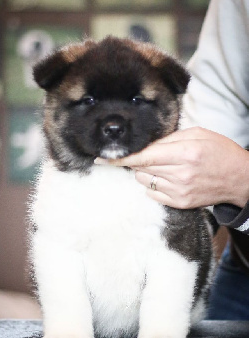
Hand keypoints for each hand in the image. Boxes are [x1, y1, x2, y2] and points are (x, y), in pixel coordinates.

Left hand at [95, 127, 248, 208]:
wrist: (239, 179)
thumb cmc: (220, 152)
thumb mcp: (198, 134)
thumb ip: (169, 138)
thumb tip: (145, 143)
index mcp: (184, 153)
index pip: (143, 157)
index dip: (120, 158)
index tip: (102, 158)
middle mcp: (179, 175)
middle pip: (140, 169)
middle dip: (135, 161)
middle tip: (144, 155)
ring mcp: (179, 192)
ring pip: (143, 181)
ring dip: (145, 172)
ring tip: (162, 166)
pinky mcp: (180, 203)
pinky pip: (152, 194)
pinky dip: (152, 184)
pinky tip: (166, 178)